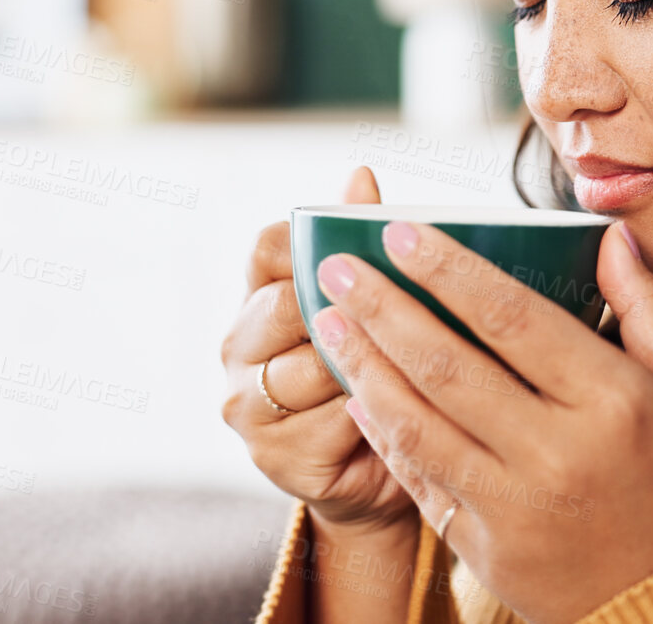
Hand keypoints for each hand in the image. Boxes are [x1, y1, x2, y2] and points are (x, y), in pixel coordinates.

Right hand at [219, 166, 417, 537]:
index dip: (314, 244)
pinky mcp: (272, 454)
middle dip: (348, 308)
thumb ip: (364, 246)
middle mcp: (239, 346)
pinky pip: (328, 420)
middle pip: (286, 305)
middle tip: (407, 313)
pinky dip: (371, 413)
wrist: (383, 476)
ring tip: (414, 364)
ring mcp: (247, 403)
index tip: (368, 250)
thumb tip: (360, 175)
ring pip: (310, 364)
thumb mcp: (378, 309)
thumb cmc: (387, 374)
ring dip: (365, 363)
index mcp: (259, 297)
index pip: (268, 248)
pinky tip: (401, 410)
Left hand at [311, 219, 652, 623]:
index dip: (448, 270)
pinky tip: (359, 397)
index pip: (511, 316)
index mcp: (613, 401)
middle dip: (383, 309)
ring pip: (418, 424)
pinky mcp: (487, 550)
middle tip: (339, 267)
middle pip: (448, 365)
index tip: (401, 233)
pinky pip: (421, 482)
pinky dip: (385, 436)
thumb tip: (612, 237)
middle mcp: (558, 452)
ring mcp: (516, 507)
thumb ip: (647, 310)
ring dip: (365, 367)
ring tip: (330, 322)